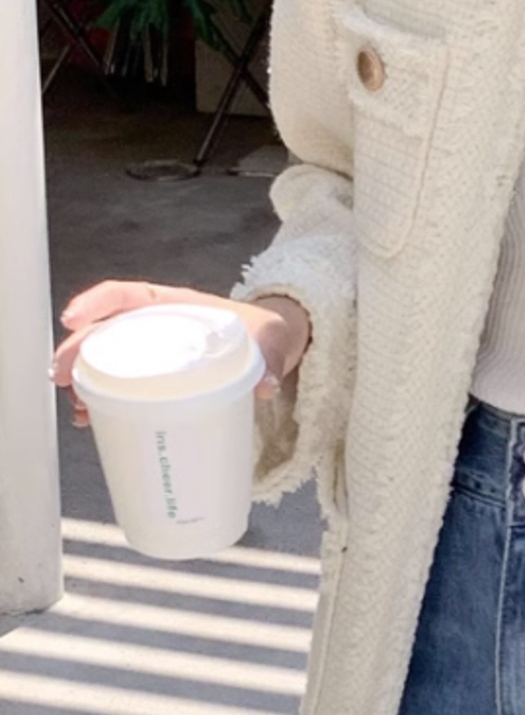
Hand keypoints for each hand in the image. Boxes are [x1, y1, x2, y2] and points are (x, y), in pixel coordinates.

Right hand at [50, 280, 310, 426]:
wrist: (268, 349)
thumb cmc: (262, 334)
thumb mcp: (271, 339)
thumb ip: (271, 359)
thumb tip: (267, 385)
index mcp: (177, 305)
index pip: (128, 294)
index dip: (96, 302)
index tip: (74, 320)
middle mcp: (157, 324)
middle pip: (105, 330)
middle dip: (76, 350)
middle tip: (63, 377)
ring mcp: (151, 350)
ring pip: (105, 358)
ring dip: (83, 380)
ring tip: (78, 408)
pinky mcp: (154, 375)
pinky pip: (118, 380)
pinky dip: (100, 398)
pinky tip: (92, 419)